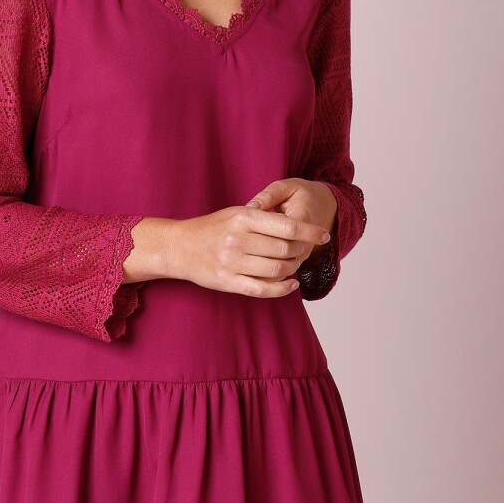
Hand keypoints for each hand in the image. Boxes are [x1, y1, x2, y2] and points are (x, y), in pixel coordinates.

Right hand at [171, 187, 331, 297]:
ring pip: (277, 270)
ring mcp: (232, 263)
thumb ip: (264, 217)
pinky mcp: (228, 282)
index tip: (323, 235)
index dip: (310, 232)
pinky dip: (283, 288)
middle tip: (300, 251)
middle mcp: (238, 240)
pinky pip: (263, 289)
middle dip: (299, 251)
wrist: (180, 246)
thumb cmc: (212, 228)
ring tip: (292, 264)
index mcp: (243, 218)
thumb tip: (297, 225)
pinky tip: (291, 283)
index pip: (287, 226)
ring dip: (291, 268)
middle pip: (285, 250)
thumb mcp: (236, 213)